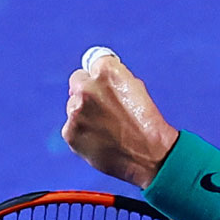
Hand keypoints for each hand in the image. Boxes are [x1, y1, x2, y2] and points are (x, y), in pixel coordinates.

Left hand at [60, 48, 179, 188]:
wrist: (150, 155)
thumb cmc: (147, 123)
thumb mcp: (136, 88)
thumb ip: (113, 79)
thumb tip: (96, 77)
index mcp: (106, 71)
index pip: (92, 63)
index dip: (99, 75)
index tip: (103, 84)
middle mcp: (87, 87)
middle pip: (77, 82)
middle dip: (87, 91)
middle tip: (102, 108)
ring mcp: (76, 110)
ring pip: (74, 106)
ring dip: (84, 114)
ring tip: (107, 129)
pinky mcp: (70, 132)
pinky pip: (72, 128)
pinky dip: (82, 133)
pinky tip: (100, 141)